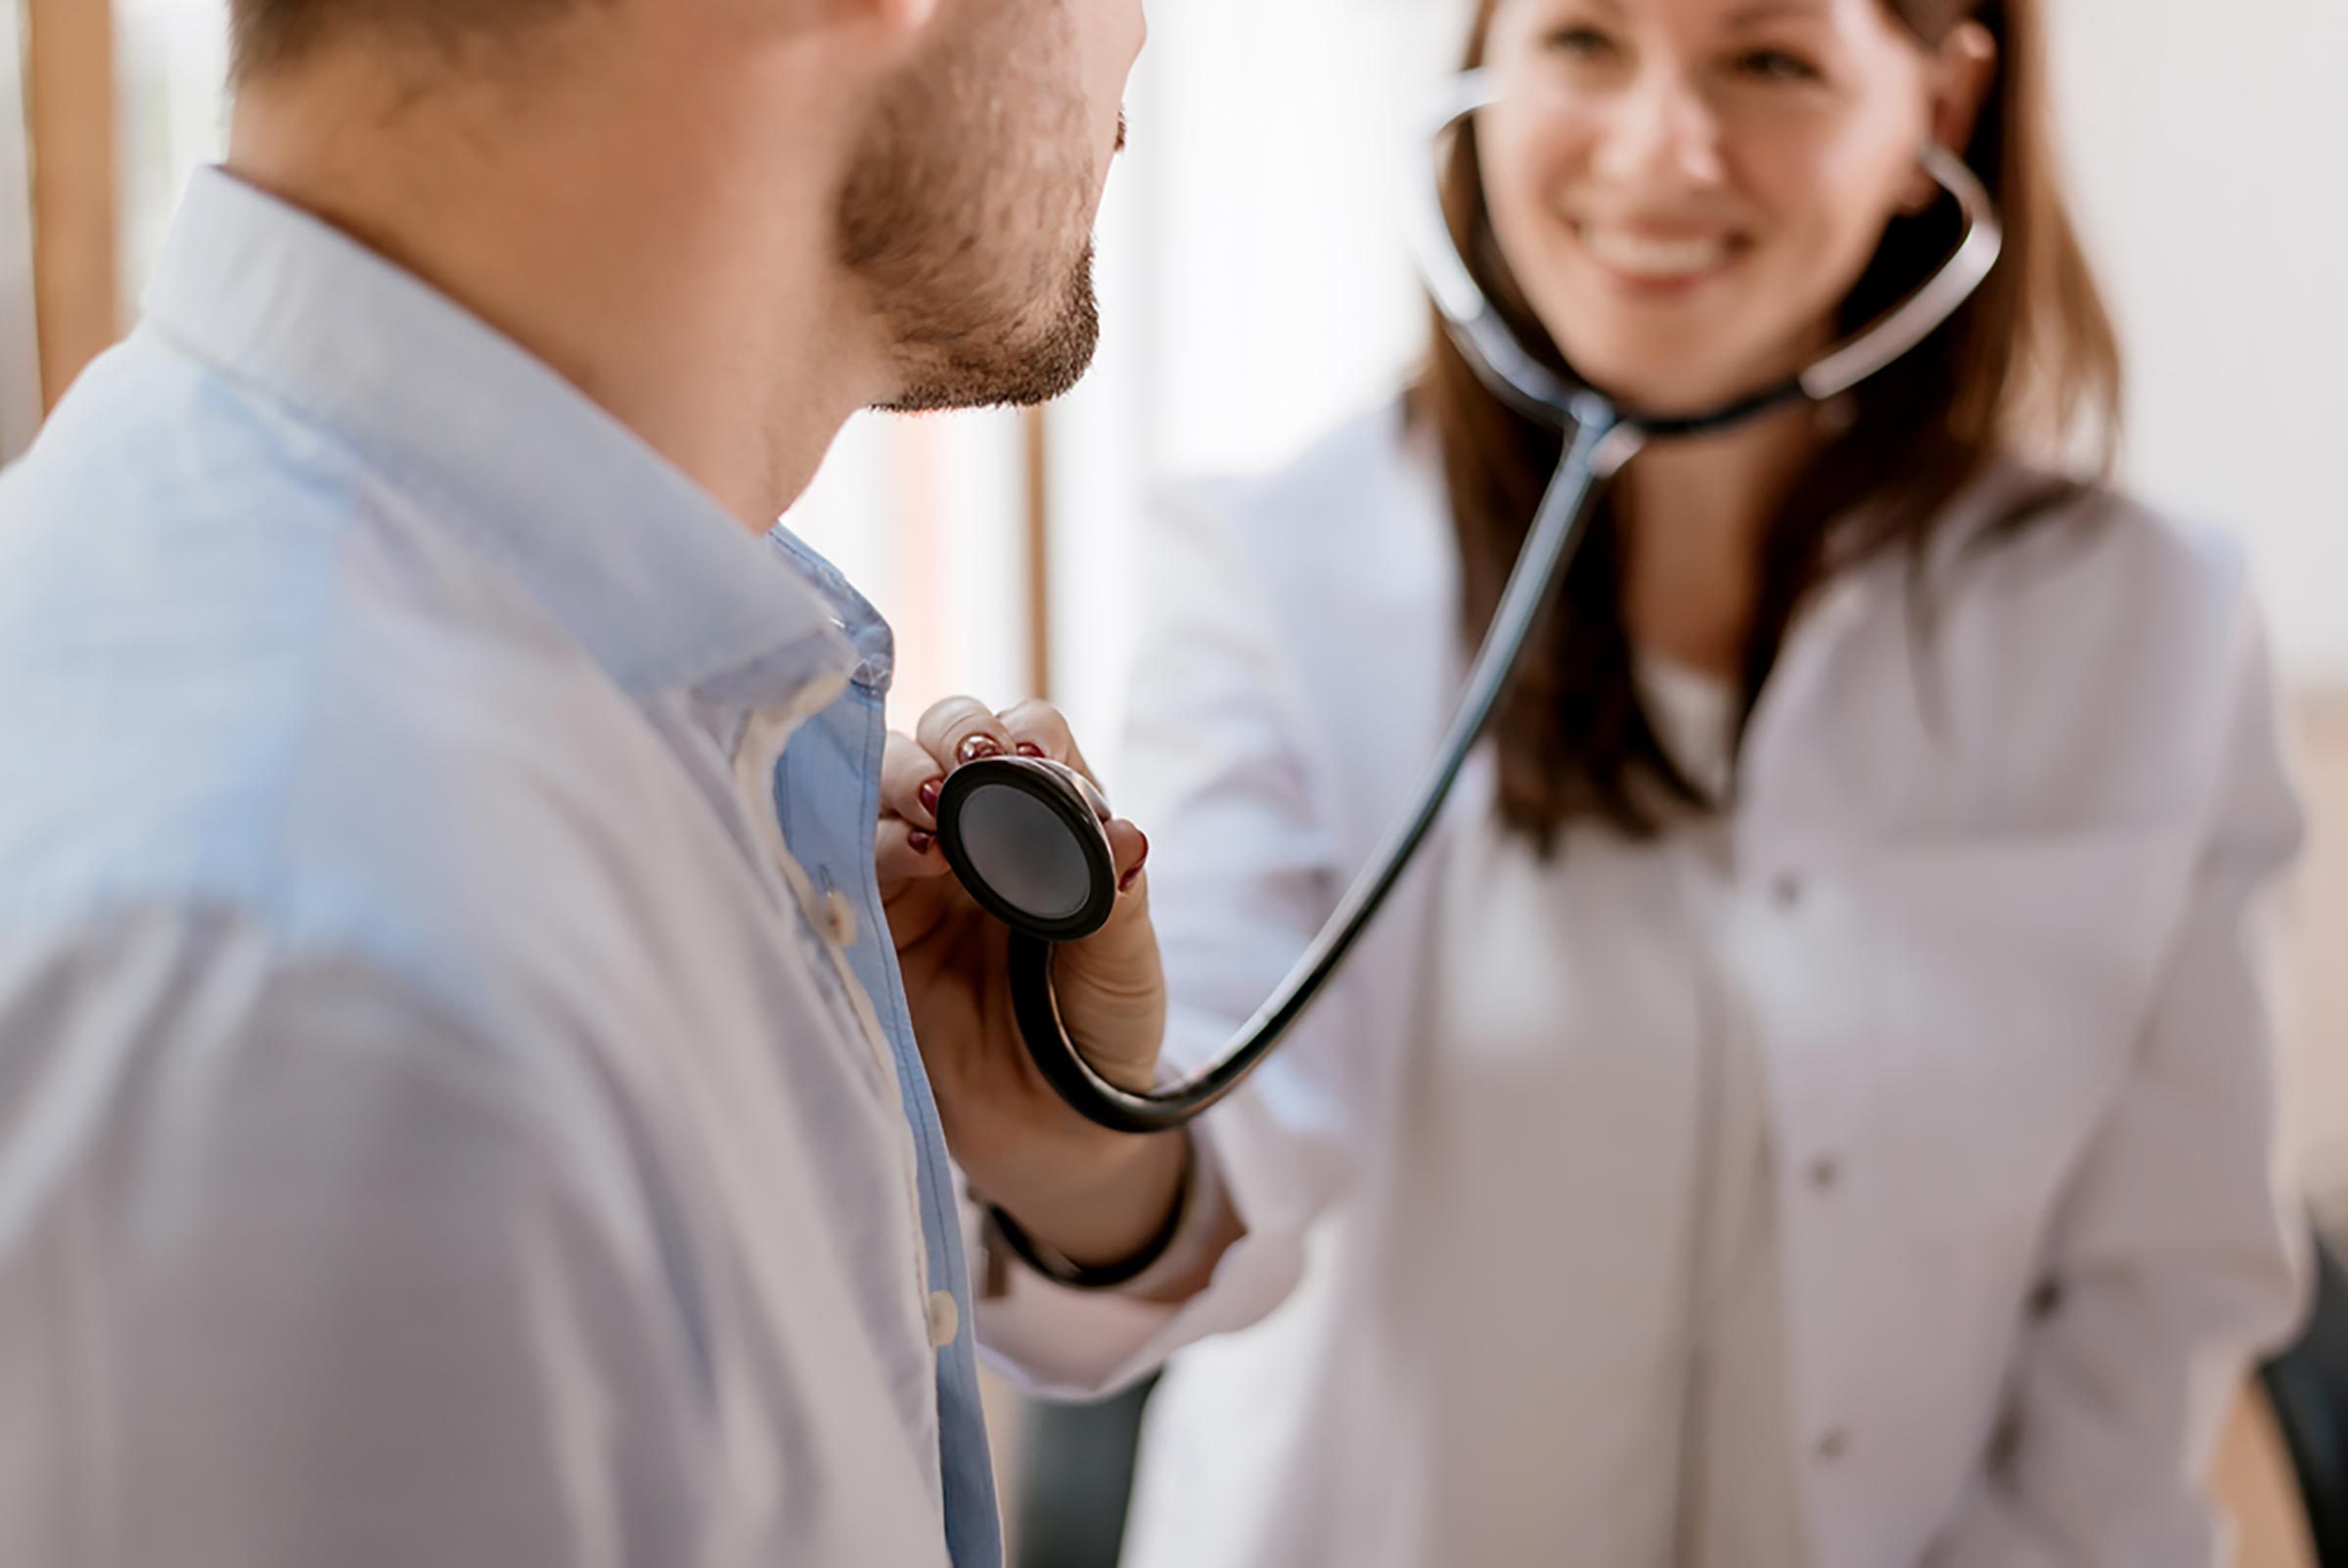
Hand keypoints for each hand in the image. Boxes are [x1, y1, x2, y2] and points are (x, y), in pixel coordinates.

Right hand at [879, 697, 1183, 1268]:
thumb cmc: (1096, 1035)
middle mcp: (980, 829)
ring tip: (933, 810)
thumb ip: (1120, 904)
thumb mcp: (1124, 970)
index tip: (1030, 760)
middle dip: (953, 732)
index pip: (1032, 737)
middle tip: (969, 765)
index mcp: (1051, 821)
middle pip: (948, 736)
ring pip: (887, 780)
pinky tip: (909, 854)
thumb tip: (1121, 835)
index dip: (1026, 735)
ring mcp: (919, 870)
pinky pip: (849, 852)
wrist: (1048, 1130)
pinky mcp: (872, 916)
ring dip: (903, 774)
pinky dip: (872, 837)